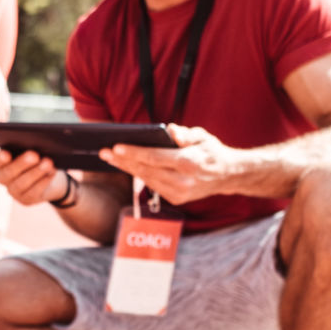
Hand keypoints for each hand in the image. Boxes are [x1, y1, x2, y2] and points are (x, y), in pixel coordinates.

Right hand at [0, 148, 70, 207]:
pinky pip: (33, 192)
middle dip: (22, 163)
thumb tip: (38, 136)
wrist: (50, 176)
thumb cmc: (38, 156)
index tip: (6, 153)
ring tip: (48, 163)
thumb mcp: (33, 147)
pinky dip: (43, 182)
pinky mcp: (25, 200)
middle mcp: (3, 177)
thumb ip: (29, 142)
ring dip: (35, 172)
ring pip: (21, 184)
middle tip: (34, 154)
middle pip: (8, 173)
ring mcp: (13, 191)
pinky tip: (51, 173)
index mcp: (1, 162)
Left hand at [101, 125, 234, 204]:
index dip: (133, 153)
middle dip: (123, 161)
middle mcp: (183, 181)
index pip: (154, 157)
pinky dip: (140, 175)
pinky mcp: (177, 199)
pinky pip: (153, 185)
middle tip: (103, 152)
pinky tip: (127, 166)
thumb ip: (186, 133)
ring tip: (111, 158)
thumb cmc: (211, 151)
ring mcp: (179, 193)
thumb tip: (170, 130)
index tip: (116, 147)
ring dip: (127, 169)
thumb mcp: (203, 136)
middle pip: (146, 170)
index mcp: (189, 163)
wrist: (227, 175)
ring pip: (147, 179)